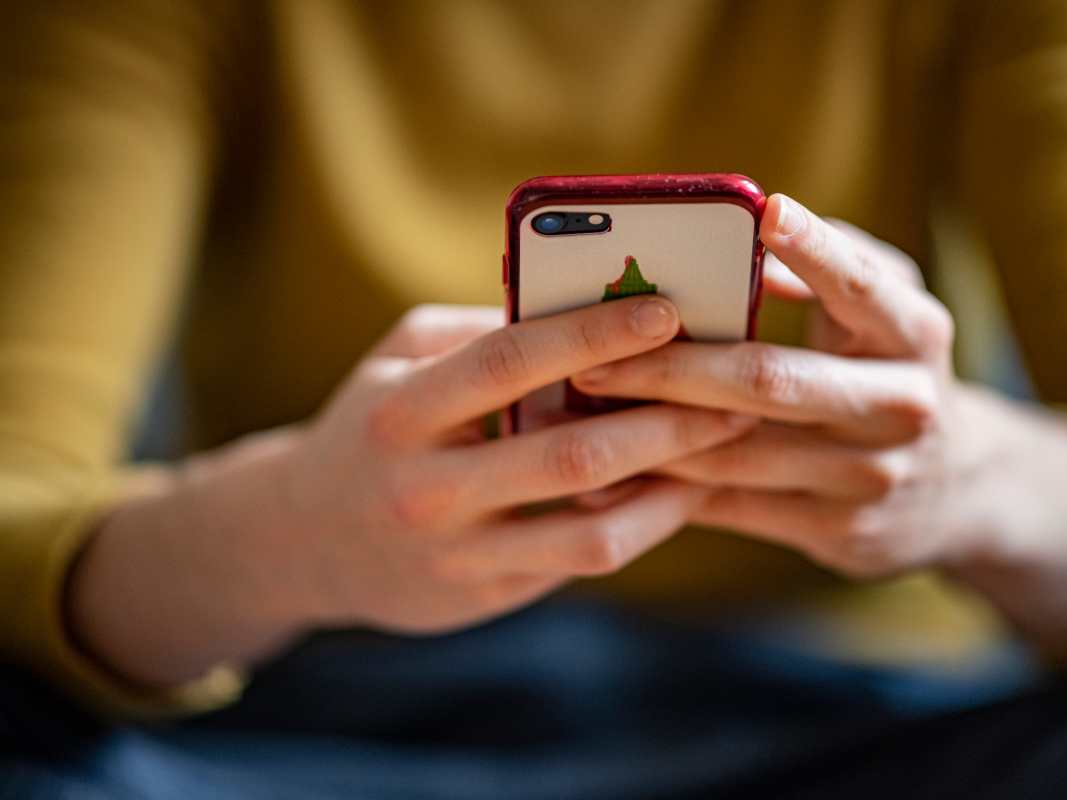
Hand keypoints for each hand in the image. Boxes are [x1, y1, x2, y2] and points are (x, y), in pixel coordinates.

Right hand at [282, 299, 755, 632]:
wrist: (303, 540)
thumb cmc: (371, 426)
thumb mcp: (399, 360)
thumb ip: (481, 333)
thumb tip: (584, 302)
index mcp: (403, 410)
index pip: (509, 362)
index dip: (593, 334)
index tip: (668, 310)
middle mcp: (428, 486)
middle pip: (569, 452)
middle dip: (665, 418)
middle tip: (735, 388)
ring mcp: (458, 551)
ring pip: (591, 525)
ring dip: (672, 483)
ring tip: (726, 441)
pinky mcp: (485, 593)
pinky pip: (582, 559)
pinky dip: (643, 522)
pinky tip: (682, 488)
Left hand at [572, 194, 1066, 657]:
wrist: (958, 491)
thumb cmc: (889, 371)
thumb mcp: (884, 314)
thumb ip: (826, 271)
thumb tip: (743, 244)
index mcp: (916, 334)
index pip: (860, 286)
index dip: (814, 248)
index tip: (763, 209)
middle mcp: (903, 405)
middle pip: (770, 382)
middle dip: (670, 368)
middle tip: (592, 359)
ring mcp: (872, 477)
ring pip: (738, 453)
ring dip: (652, 432)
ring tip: (584, 410)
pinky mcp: (842, 532)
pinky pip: (734, 508)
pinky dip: (670, 487)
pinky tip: (616, 469)